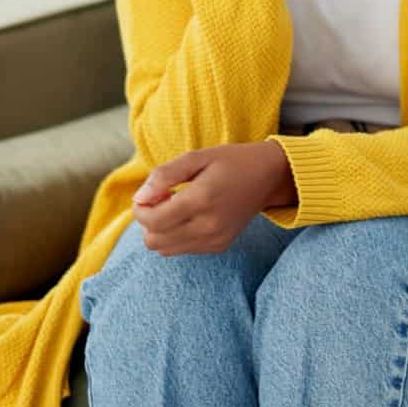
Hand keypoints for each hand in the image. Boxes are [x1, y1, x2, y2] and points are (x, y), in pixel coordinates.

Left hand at [131, 141, 295, 255]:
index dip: (140, 208)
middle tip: (163, 199)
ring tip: (175, 208)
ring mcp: (215, 240)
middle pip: (154, 240)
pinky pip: (182, 250)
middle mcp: (208, 226)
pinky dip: (176, 236)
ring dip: (160, 230)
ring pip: (164, 250)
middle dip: (148, 220)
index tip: (151, 192)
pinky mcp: (219, 246)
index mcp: (201, 200)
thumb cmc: (230, 161)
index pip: (152, 221)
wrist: (268, 177)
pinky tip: (189, 217)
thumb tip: (139, 198)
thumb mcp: (196, 157)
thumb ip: (164, 175)